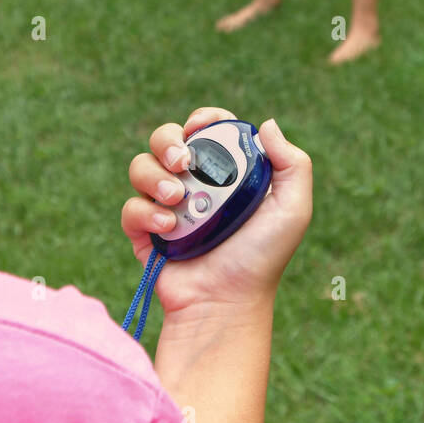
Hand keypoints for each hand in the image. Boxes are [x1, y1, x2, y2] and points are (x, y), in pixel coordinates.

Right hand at [121, 107, 312, 316]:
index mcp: (226, 173)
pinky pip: (131, 207)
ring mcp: (167, 206)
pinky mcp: (145, 231)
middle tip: (180, 161)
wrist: (226, 302)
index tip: (199, 127)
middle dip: (166, 140)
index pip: (207, 129)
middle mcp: (194, 184)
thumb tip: (267, 125)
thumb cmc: (262, 258)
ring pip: (141, 167)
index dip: (201, 119)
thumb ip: (292, 164)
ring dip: (153, 176)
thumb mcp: (291, 210)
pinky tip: (167, 229)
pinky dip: (145, 213)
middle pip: (165, 140)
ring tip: (176, 199)